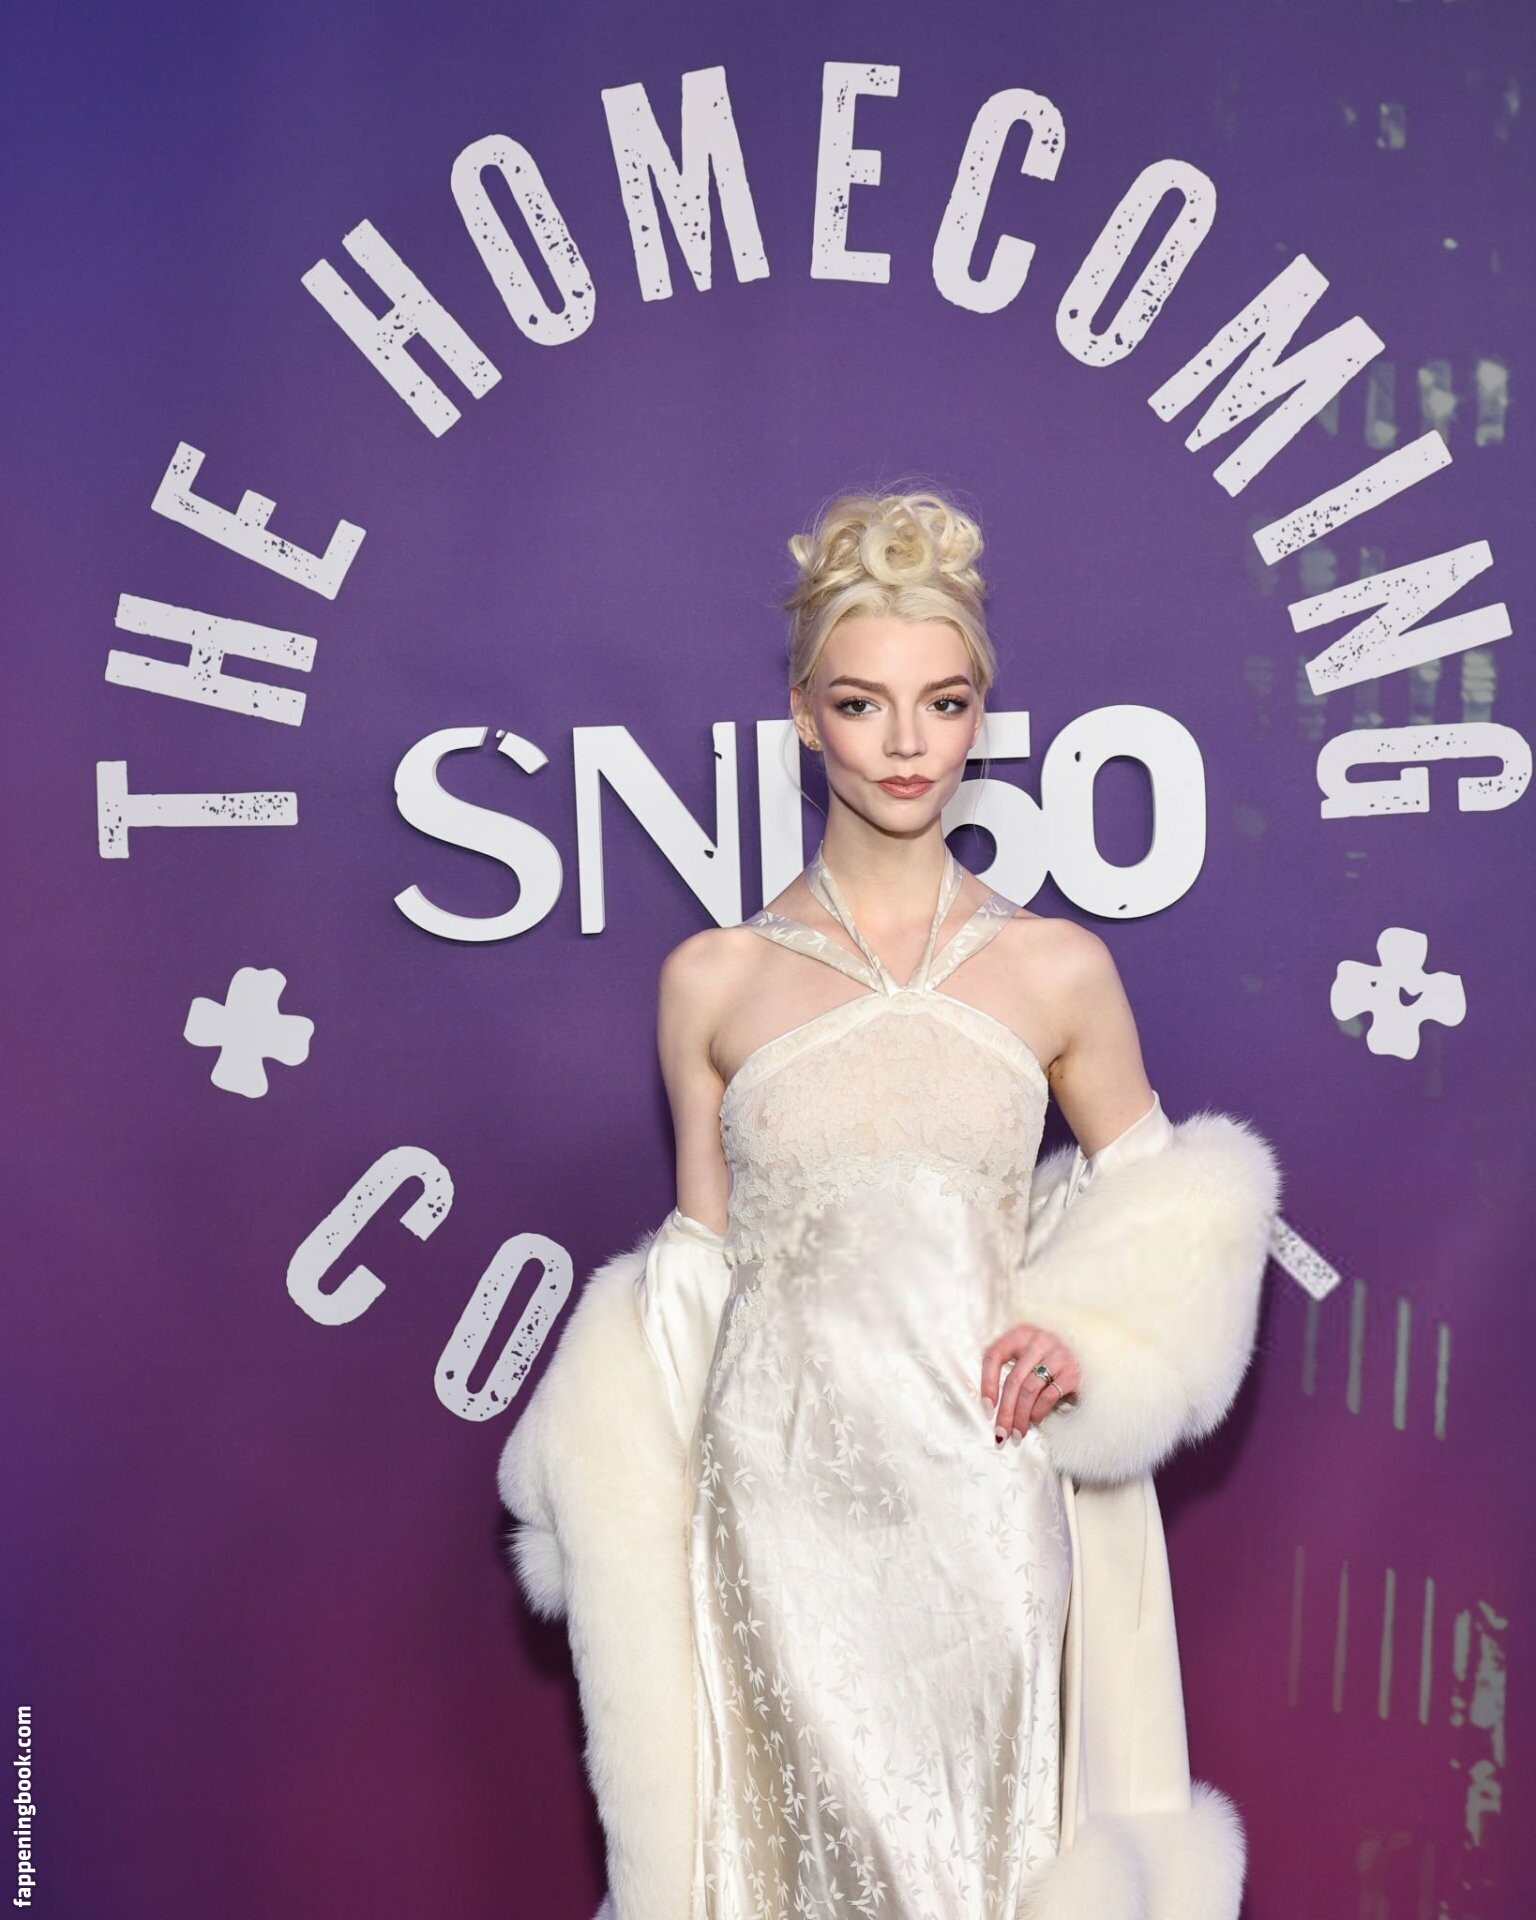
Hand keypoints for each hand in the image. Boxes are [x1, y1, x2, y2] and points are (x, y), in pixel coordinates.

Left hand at [981, 1323, 1080, 1442]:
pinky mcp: (1072, 1372)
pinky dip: (1038, 1412)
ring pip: (1029, 1390)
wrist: (1087, 1351)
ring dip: (1021, 1416)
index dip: (987, 1383)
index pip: (994, 1355)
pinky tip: (1033, 1421)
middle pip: (1013, 1380)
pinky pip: (1048, 1396)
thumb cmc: (1047, 1357)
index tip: (987, 1408)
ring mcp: (1057, 1355)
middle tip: (1001, 1433)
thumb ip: (1010, 1370)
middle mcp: (1038, 1341)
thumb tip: (993, 1408)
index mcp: (1020, 1334)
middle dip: (1005, 1411)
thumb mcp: (1026, 1354)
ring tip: (1017, 1433)